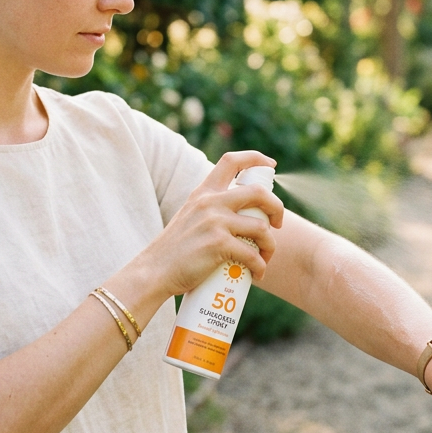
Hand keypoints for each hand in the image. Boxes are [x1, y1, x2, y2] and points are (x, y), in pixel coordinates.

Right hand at [136, 150, 284, 299]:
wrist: (154, 272)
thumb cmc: (175, 250)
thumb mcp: (190, 217)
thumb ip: (210, 210)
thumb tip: (241, 215)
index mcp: (203, 192)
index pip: (232, 160)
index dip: (256, 158)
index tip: (272, 165)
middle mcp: (210, 202)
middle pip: (259, 192)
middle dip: (277, 207)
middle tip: (277, 224)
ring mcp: (215, 222)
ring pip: (262, 228)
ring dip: (270, 246)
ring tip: (265, 258)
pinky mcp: (218, 245)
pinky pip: (253, 254)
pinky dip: (260, 266)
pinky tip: (256, 274)